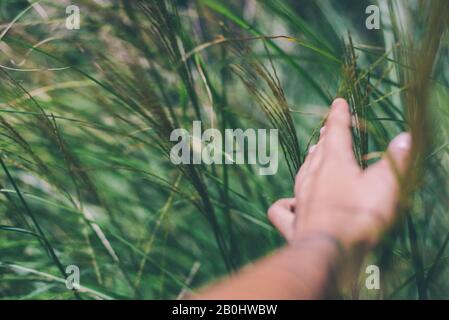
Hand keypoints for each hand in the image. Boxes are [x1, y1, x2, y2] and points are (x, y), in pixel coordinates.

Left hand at [268, 98, 410, 250]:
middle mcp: (312, 178)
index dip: (338, 115)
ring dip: (308, 162)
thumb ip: (395, 160)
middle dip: (323, 138)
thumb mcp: (386, 185)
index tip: (337, 101)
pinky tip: (289, 204)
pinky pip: (281, 208)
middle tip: (325, 129)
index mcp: (334, 163)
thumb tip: (404, 137)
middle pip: (317, 151)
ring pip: (302, 173)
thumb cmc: (359, 216)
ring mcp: (299, 200)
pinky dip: (285, 204)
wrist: (330, 252)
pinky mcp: (293, 223)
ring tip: (312, 155)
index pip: (336, 132)